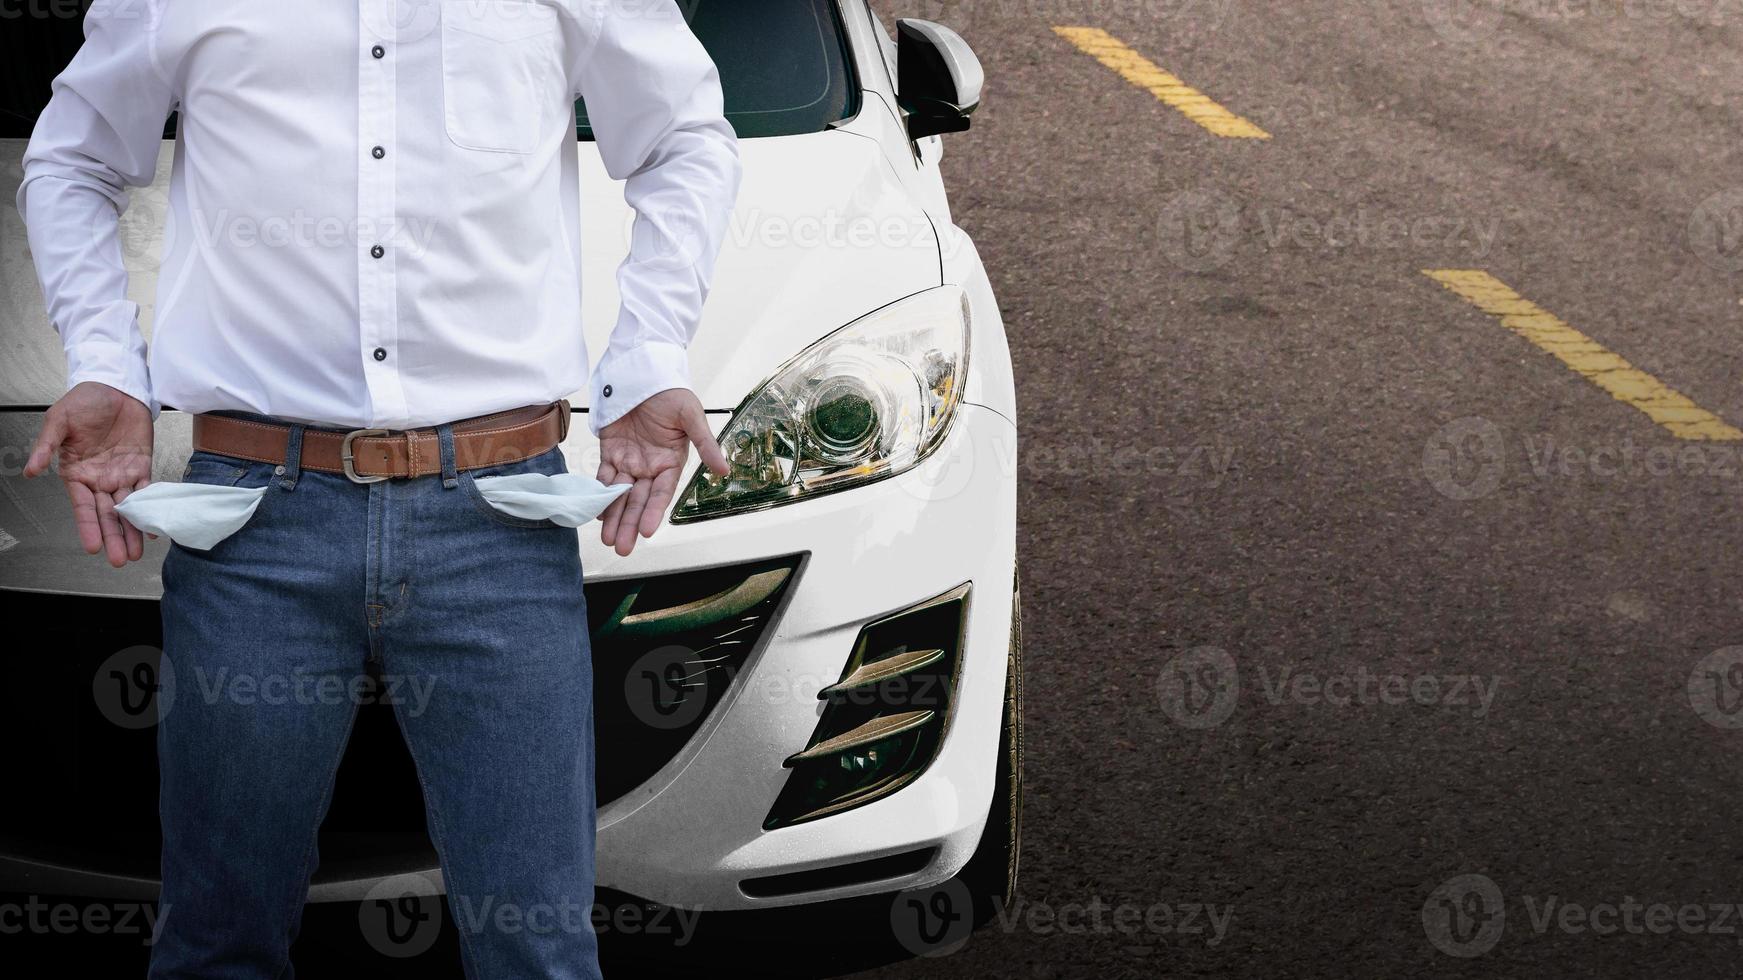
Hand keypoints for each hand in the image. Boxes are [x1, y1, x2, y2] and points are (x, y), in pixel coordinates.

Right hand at [26, 382, 154, 567]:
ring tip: (137, 552)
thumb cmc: (83, 401)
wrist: (113, 386)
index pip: (82, 507)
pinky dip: (150, 507)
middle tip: (120, 559)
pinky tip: (154, 524)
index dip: (89, 527)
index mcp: (76, 473)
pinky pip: (146, 490)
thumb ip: (46, 446)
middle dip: (114, 537)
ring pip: (128, 508)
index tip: (94, 546)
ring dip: (133, 530)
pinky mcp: (141, 466)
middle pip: (107, 514)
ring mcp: (121, 474)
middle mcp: (98, 479)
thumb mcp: (58, 421)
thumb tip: (30, 470)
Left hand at [595, 388, 727, 556]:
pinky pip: (603, 476)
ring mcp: (630, 460)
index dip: (653, 511)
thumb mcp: (691, 415)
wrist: (643, 369)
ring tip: (607, 539)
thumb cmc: (671, 391)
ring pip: (620, 494)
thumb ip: (705, 444)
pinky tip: (596, 511)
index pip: (662, 493)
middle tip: (621, 547)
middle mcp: (651, 466)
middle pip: (638, 500)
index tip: (647, 530)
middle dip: (630, 523)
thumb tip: (724, 470)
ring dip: (614, 516)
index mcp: (671, 461)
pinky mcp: (611, 451)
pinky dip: (599, 493)